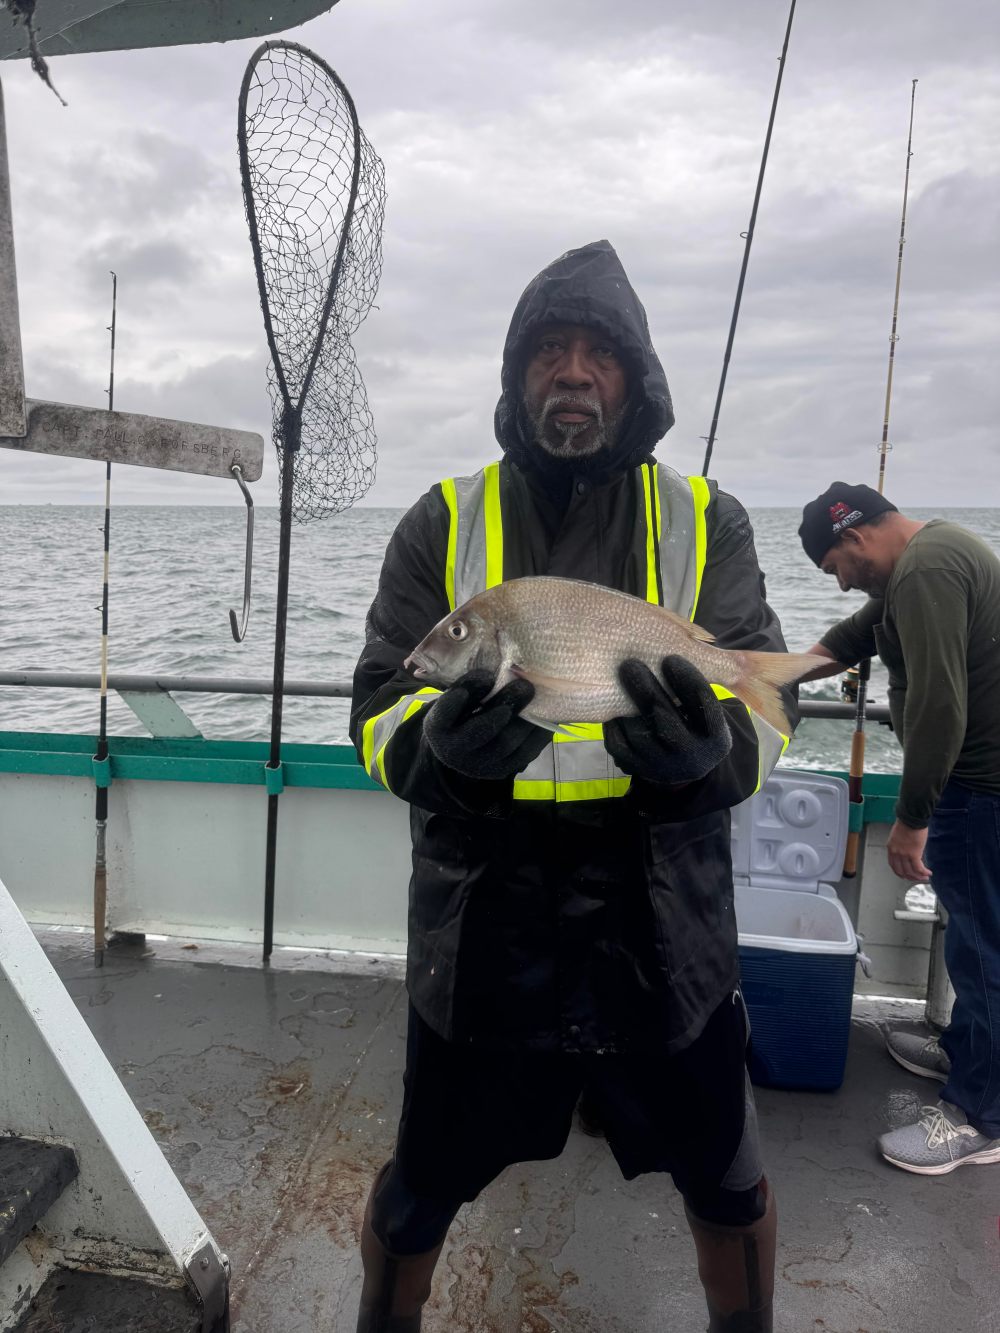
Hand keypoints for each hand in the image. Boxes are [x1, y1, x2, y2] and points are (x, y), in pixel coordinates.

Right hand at [422, 669, 549, 780]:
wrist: (461, 751)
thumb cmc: (459, 715)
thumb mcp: (455, 700)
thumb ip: (469, 687)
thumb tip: (498, 671)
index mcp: (437, 729)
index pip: (444, 713)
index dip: (461, 696)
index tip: (482, 676)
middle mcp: (454, 752)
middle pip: (481, 730)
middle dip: (504, 705)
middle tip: (523, 685)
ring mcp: (478, 765)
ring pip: (505, 744)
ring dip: (525, 719)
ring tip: (536, 698)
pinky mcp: (501, 771)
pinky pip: (524, 754)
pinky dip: (537, 734)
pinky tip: (546, 716)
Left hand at [603, 656, 731, 784]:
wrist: (680, 765)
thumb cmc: (694, 722)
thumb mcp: (708, 710)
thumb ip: (708, 686)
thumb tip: (701, 646)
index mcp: (716, 740)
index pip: (702, 705)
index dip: (687, 678)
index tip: (671, 656)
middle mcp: (692, 759)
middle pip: (665, 720)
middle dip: (647, 689)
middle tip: (631, 663)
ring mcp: (663, 768)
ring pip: (639, 733)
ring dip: (626, 704)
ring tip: (621, 678)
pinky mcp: (638, 770)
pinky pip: (619, 745)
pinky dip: (614, 723)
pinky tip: (612, 703)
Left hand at [886, 820, 930, 880]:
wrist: (911, 818)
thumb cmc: (907, 823)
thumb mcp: (898, 836)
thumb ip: (900, 846)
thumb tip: (908, 852)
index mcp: (891, 848)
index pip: (893, 865)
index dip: (900, 873)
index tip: (906, 875)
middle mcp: (896, 853)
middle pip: (901, 871)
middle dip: (910, 877)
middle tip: (917, 878)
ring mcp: (904, 855)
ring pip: (910, 871)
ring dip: (918, 876)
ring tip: (925, 877)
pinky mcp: (913, 854)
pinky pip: (918, 868)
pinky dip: (924, 872)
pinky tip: (928, 873)